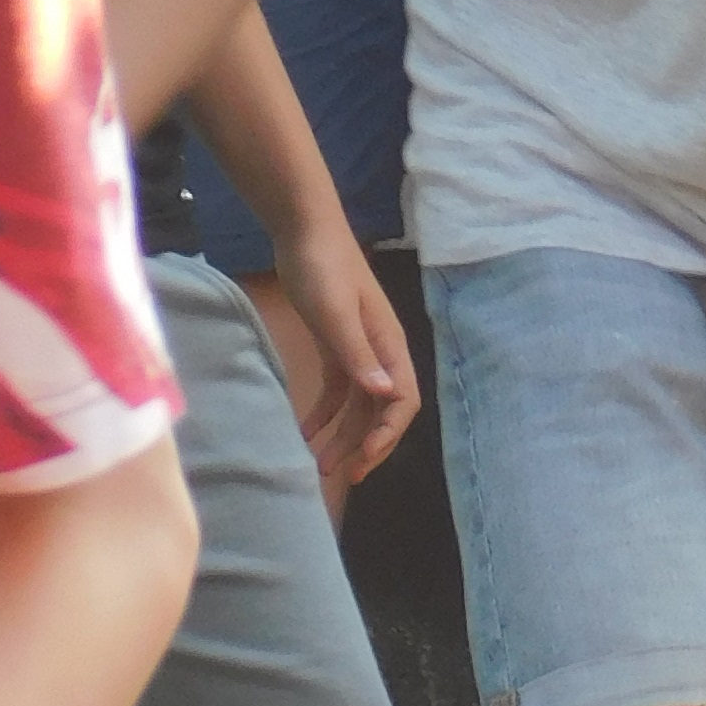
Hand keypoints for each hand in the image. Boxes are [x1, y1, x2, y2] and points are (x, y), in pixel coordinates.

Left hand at [268, 217, 417, 486]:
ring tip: (321, 464)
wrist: (303, 230)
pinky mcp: (336, 343)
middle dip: (366, 444)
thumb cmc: (322, 267)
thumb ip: (357, 354)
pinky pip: (338, 389)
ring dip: (344, 435)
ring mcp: (359, 348)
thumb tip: (386, 395)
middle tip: (343, 476)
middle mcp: (380, 351)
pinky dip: (326, 412)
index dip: (387, 434)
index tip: (363, 459)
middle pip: (383, 410)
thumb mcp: (335, 313)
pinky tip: (308, 429)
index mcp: (388, 345)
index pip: (402, 400)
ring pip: (359, 405)